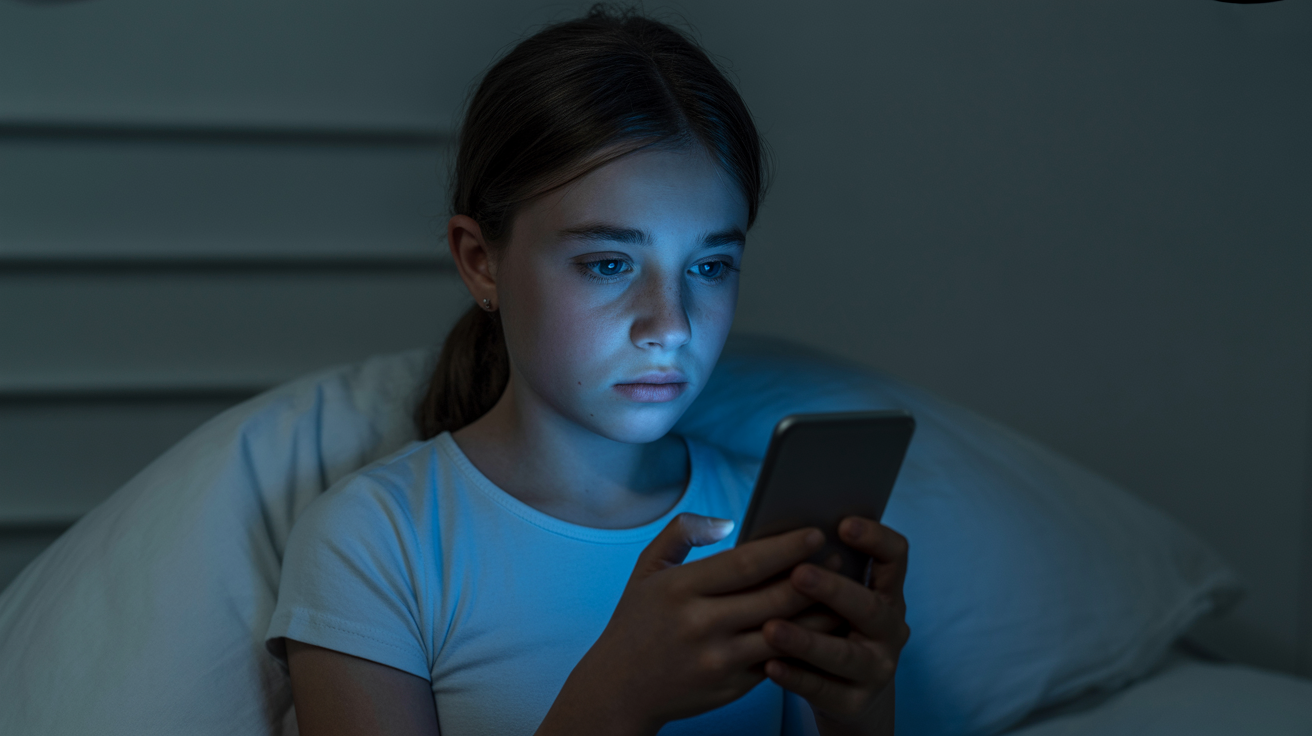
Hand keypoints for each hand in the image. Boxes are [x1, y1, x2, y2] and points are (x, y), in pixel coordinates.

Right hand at [535, 513, 826, 735]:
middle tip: (842, 559)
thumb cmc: (637, 622)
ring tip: (843, 591)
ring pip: (786, 633)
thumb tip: (726, 521)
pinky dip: (805, 643)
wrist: (619, 689)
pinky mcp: (733, 687)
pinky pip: (779, 660)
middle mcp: (701, 625)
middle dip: (815, 577)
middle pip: (775, 598)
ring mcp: (719, 660)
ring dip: (820, 612)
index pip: (745, 563)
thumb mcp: (646, 570)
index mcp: (680, 589)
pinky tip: (823, 626)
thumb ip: (681, 533)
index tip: (815, 533)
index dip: (786, 548)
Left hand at [761, 517, 909, 735]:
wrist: (846, 693)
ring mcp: (876, 667)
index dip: (875, 538)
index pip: (894, 557)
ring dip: (807, 640)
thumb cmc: (829, 626)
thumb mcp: (832, 598)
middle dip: (834, 589)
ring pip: (844, 654)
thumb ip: (817, 568)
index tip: (843, 524)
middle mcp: (889, 628)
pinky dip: (795, 677)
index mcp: (886, 592)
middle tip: (799, 574)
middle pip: (869, 606)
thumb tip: (778, 537)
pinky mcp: (854, 702)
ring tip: (771, 628)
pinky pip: (823, 689)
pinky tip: (770, 666)